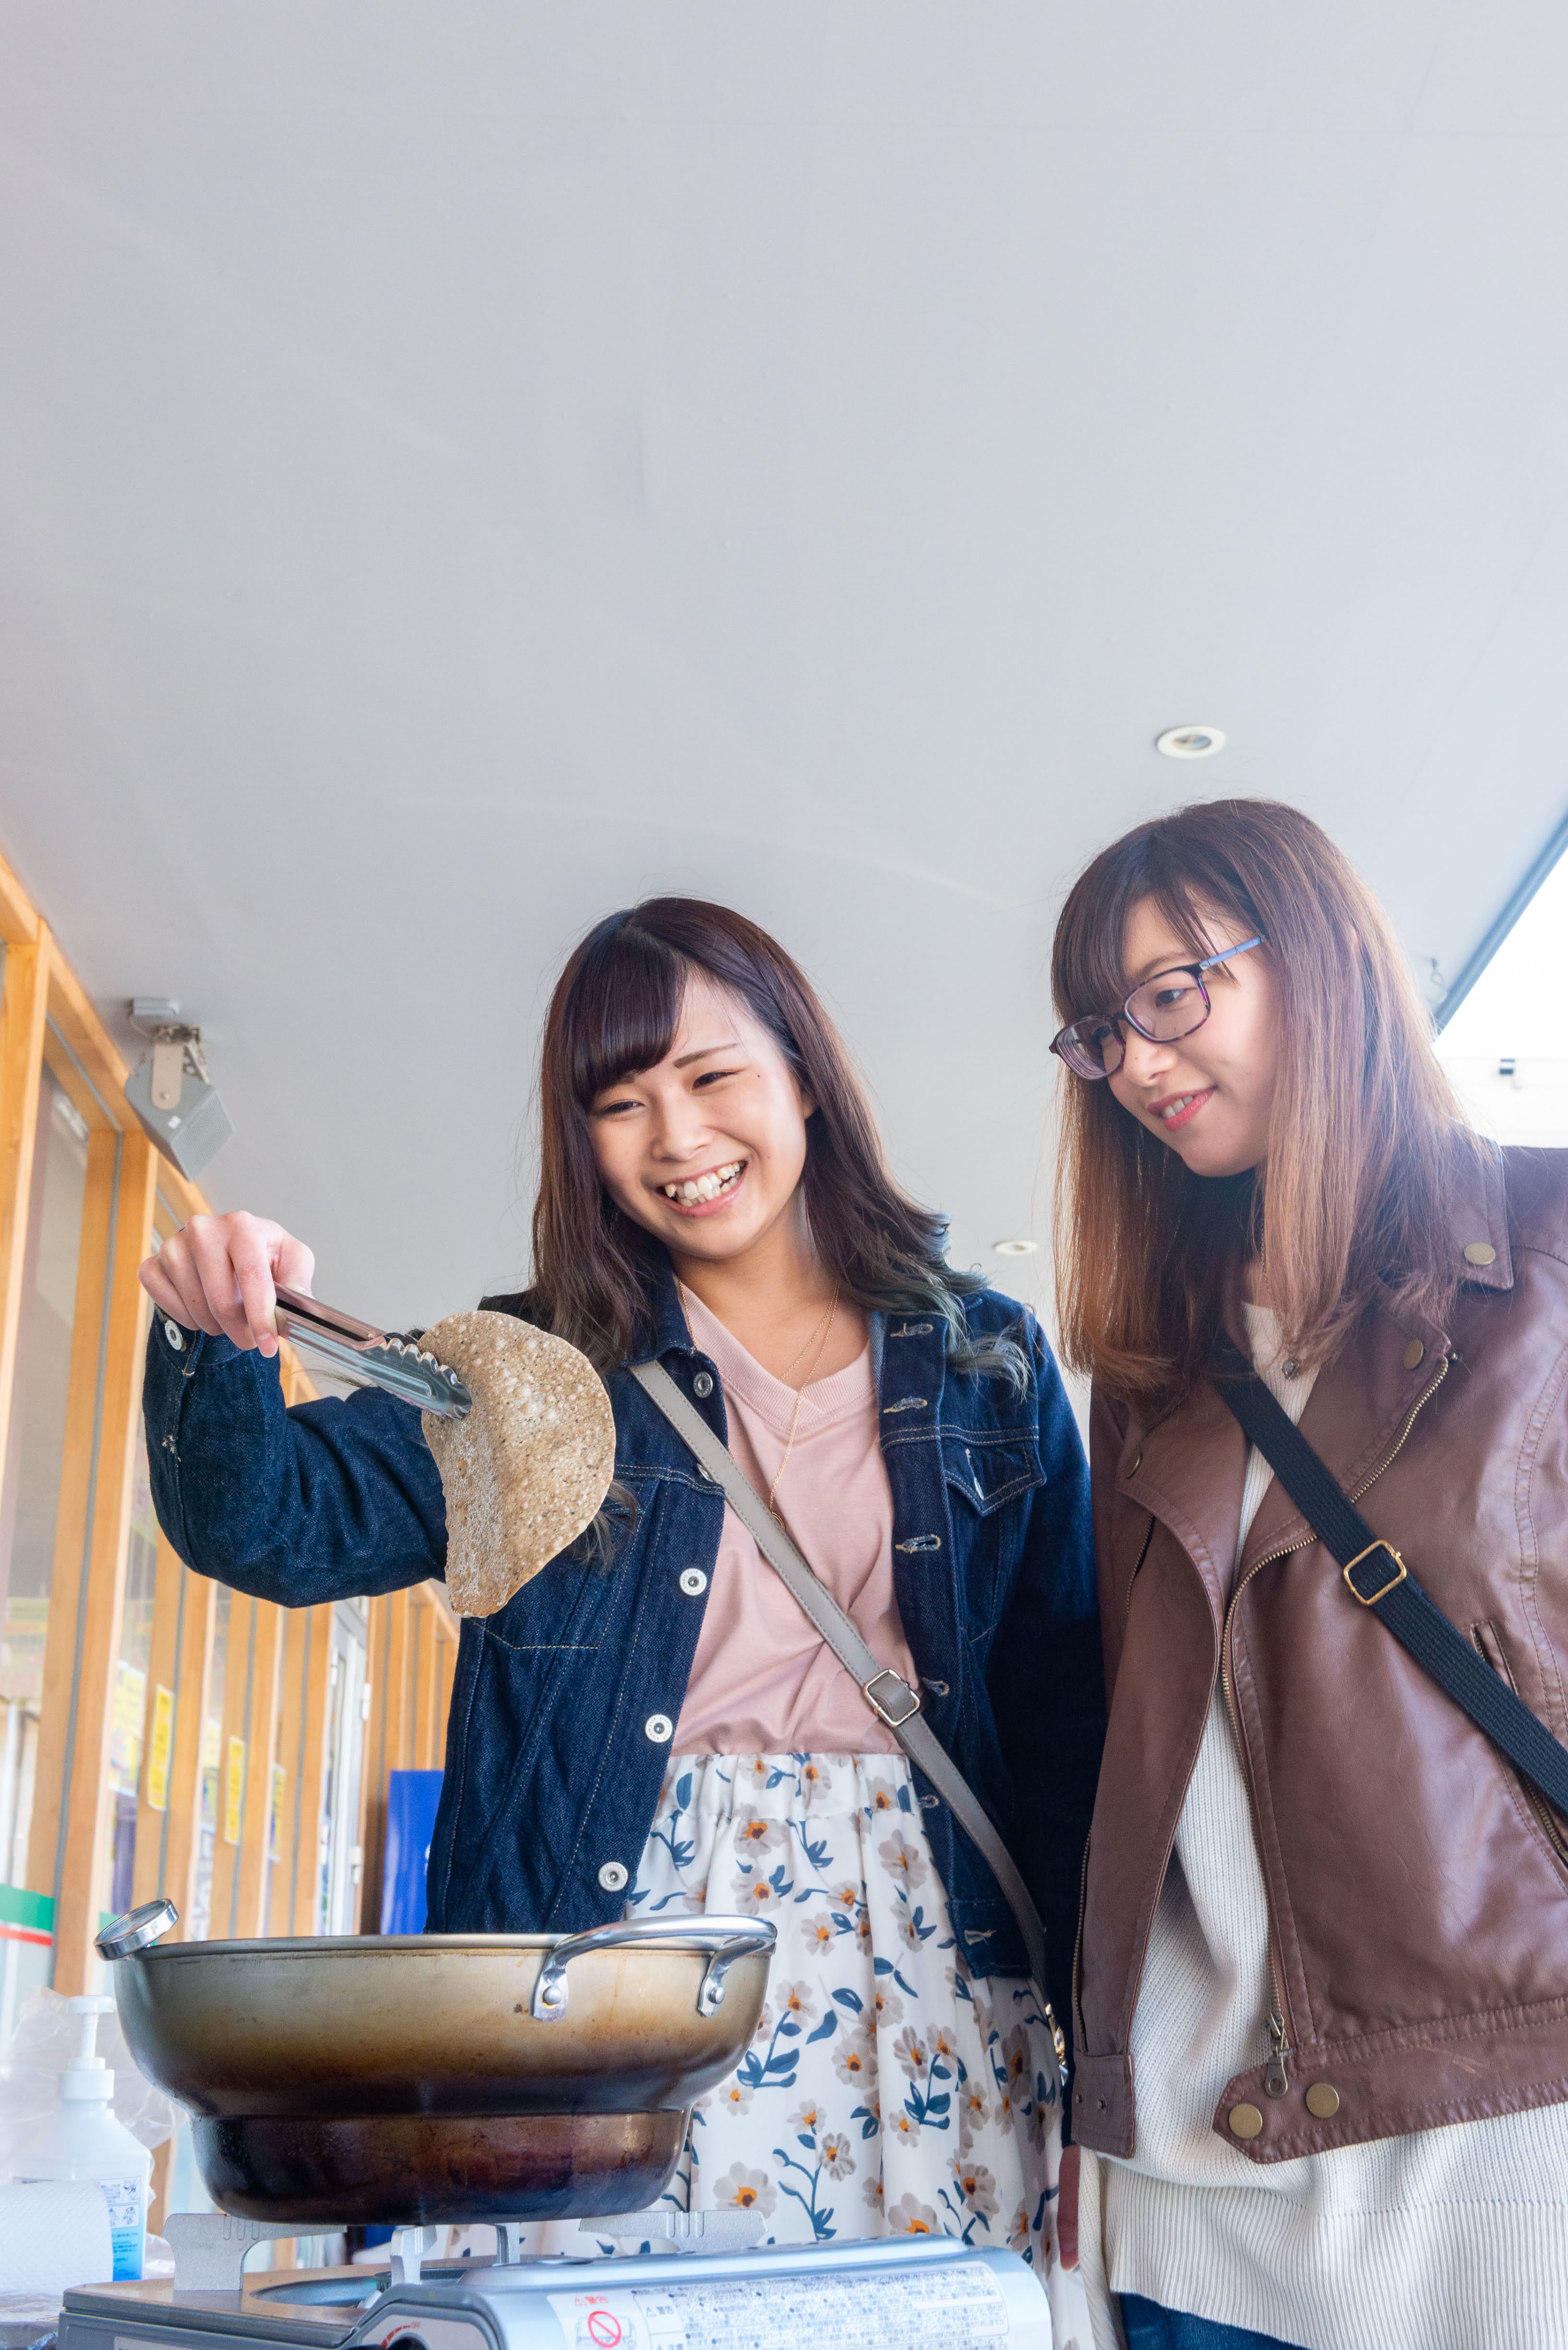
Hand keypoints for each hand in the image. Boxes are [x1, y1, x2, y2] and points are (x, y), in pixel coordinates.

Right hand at [138, 1212, 314, 1357]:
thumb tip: (296, 1304)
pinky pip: (169, 1308)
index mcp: (242, 1226)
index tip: (267, 1346)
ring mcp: (173, 1247)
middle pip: (222, 1301)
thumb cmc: (262, 1254)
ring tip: (228, 1315)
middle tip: (251, 1337)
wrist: (228, 1246)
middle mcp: (203, 1230)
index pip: (251, 1277)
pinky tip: (202, 1308)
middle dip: (241, 1330)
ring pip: (197, 1310)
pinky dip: (189, 1319)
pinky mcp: (153, 1265)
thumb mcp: (292, 1259)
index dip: (261, 1318)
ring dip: (217, 1325)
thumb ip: (298, 1280)